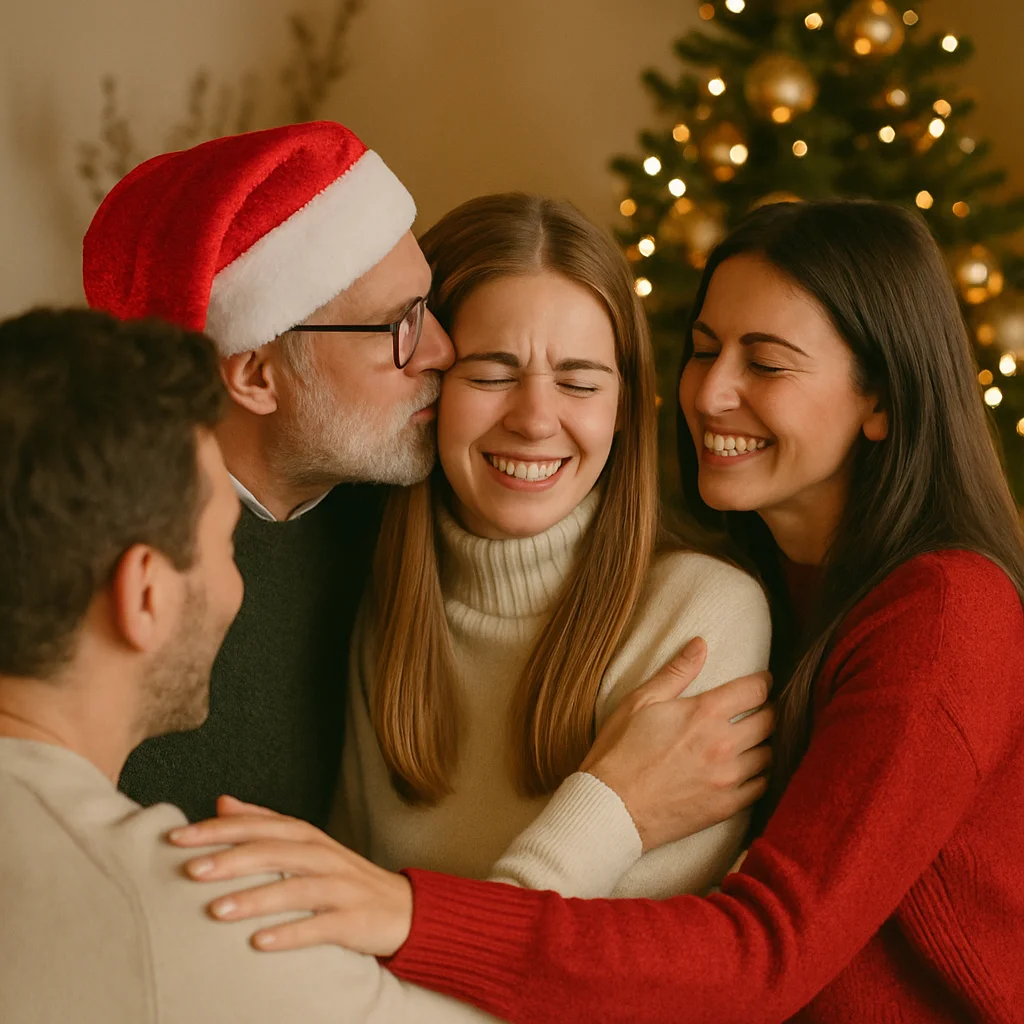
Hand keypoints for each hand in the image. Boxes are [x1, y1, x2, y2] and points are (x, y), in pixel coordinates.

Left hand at [166, 796, 411, 957]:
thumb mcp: (307, 845)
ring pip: (295, 888)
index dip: (219, 829)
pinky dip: (290, 934)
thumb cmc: (342, 878)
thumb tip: (221, 801)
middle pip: (275, 851)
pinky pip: (319, 928)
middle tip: (190, 870)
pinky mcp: (353, 921)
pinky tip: (259, 943)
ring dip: (255, 898)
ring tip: (216, 911)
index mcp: (307, 837)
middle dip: (232, 859)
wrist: (403, 909)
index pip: (259, 826)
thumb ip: (265, 823)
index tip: (177, 837)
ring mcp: (340, 888)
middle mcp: (323, 856)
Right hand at [581, 637, 773, 851]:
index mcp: (704, 713)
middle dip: (768, 710)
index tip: (763, 681)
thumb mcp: (640, 702)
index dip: (763, 682)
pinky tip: (751, 770)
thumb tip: (700, 644)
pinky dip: (762, 775)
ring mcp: (728, 778)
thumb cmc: (619, 751)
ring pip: (769, 754)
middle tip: (760, 709)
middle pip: (769, 721)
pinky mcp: (727, 807)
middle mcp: (724, 744)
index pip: (755, 690)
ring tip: (756, 739)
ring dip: (765, 744)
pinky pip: (763, 787)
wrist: (610, 808)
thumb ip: (675, 672)